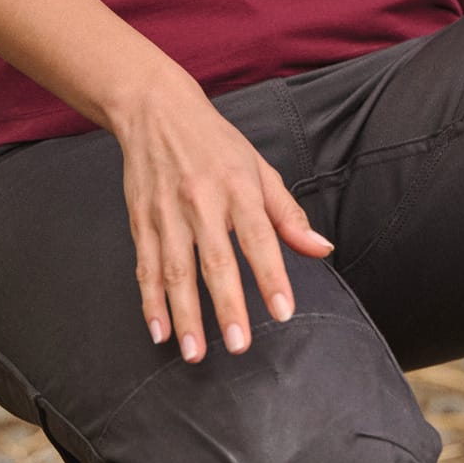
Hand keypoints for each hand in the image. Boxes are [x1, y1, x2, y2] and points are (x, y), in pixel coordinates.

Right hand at [112, 72, 333, 361]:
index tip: (283, 311)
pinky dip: (150, 301)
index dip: (272, 276)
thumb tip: (322, 249)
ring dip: (185, 315)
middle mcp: (201, 202)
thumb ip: (288, 214)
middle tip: (239, 345)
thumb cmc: (215, 143)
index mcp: (238, 187)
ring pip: (175, 272)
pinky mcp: (141, 221)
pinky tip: (159, 331)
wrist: (154, 110)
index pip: (259, 238)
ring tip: (195, 352)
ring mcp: (167, 213)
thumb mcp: (259, 168)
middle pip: (215, 261)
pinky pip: (147, 267)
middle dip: (226, 307)